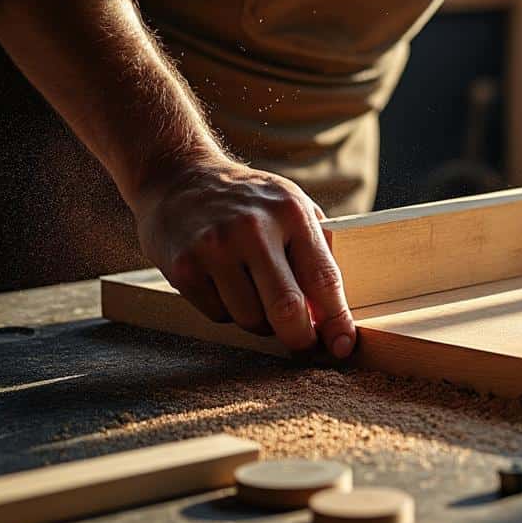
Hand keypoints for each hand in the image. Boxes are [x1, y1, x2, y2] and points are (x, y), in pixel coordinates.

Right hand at [130, 155, 356, 356]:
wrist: (178, 177)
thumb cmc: (248, 201)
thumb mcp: (292, 206)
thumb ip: (316, 252)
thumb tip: (332, 315)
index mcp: (291, 212)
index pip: (323, 278)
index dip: (337, 320)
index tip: (342, 346)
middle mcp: (254, 228)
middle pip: (287, 308)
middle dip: (299, 338)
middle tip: (301, 343)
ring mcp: (216, 247)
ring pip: (251, 319)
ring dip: (259, 321)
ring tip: (253, 292)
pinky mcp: (184, 266)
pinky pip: (218, 315)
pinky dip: (226, 311)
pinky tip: (221, 283)